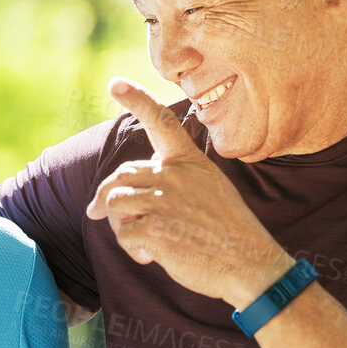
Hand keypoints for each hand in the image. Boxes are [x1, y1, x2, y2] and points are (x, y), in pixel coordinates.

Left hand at [86, 78, 292, 306]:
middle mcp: (174, 175)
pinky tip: (152, 257)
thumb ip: (177, 179)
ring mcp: (163, 201)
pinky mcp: (153, 229)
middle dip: (105, 197)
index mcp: (189, 161)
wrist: (250, 264)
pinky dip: (132, 249)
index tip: (115, 83)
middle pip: (120, 175)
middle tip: (95, 213)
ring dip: (119, 225)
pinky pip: (123, 235)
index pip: (161, 121)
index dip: (136, 99)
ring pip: (114, 203)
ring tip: (141, 241)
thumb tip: (134, 188)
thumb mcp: (211, 189)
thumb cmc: (229, 231)